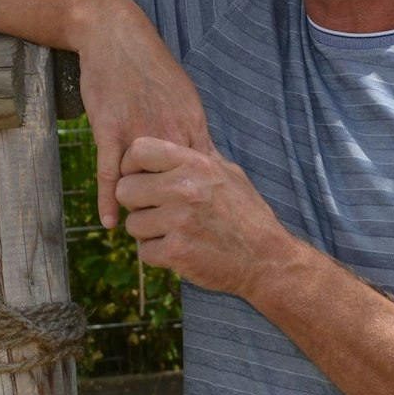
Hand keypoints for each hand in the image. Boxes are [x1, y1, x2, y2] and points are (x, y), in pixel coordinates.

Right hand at [79, 24, 211, 228]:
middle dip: (179, 213)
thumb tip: (205, 156)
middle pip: (178, 184)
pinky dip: (109, 200)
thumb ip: (192, 128)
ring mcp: (139, 131)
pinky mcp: (109, 130)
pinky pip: (110, 173)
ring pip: (144, 182)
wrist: (116, 36)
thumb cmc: (148, 65)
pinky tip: (109, 222)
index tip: (207, 222)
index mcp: (191, 122)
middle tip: (180, 239)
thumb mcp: (182, 94)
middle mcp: (170, 130)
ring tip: (145, 235)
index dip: (204, 199)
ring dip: (144, 210)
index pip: (204, 171)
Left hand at [115, 135, 289, 296]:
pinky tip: (181, 251)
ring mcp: (179, 221)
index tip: (139, 179)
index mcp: (196, 163)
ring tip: (176, 232)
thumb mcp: (227, 174)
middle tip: (157, 212)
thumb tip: (173, 134)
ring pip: (132, 224)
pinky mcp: (176, 252)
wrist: (268, 259)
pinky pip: (144, 251)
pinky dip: (159, 255)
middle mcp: (185, 188)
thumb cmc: (247, 214)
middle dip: (137, 204)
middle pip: (125, 189)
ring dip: (148, 232)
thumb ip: (196, 156)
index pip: (139, 150)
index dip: (131, 166)